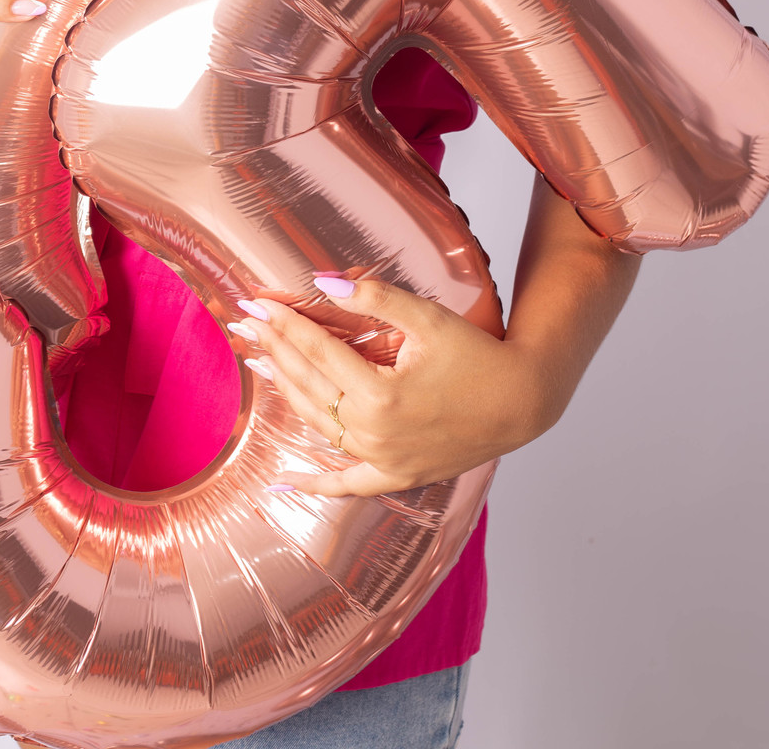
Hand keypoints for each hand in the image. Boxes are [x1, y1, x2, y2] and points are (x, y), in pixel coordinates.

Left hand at [230, 274, 554, 496]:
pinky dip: (317, 484)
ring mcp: (383, 461)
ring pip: (320, 425)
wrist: (521, 401)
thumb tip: (323, 283)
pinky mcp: (396, 476)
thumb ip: (376, 298)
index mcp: (379, 393)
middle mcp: (375, 433)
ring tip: (261, 363)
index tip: (258, 305)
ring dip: (287, 392)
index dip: (285, 324)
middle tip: (247, 324)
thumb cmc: (478, 356)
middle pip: (310, 384)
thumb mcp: (428, 317)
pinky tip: (286, 482)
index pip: (318, 351)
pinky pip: (348, 485)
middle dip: (276, 349)